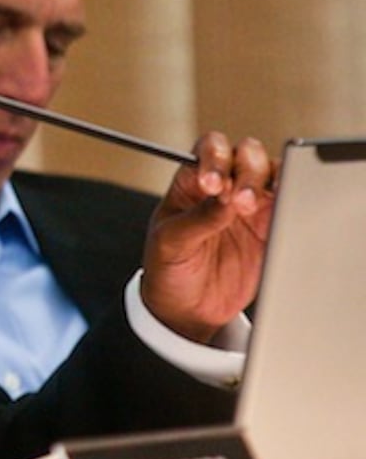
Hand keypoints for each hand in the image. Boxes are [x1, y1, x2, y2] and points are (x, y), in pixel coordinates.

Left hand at [141, 132, 275, 343]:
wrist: (187, 308)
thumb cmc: (168, 268)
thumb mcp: (171, 243)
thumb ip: (198, 219)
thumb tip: (225, 198)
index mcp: (191, 181)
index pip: (208, 150)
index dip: (214, 159)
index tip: (212, 184)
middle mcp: (224, 186)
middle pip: (246, 154)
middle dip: (246, 170)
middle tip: (237, 201)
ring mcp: (250, 205)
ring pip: (272, 173)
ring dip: (268, 182)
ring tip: (250, 208)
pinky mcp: (271, 227)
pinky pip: (288, 204)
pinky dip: (290, 201)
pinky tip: (279, 212)